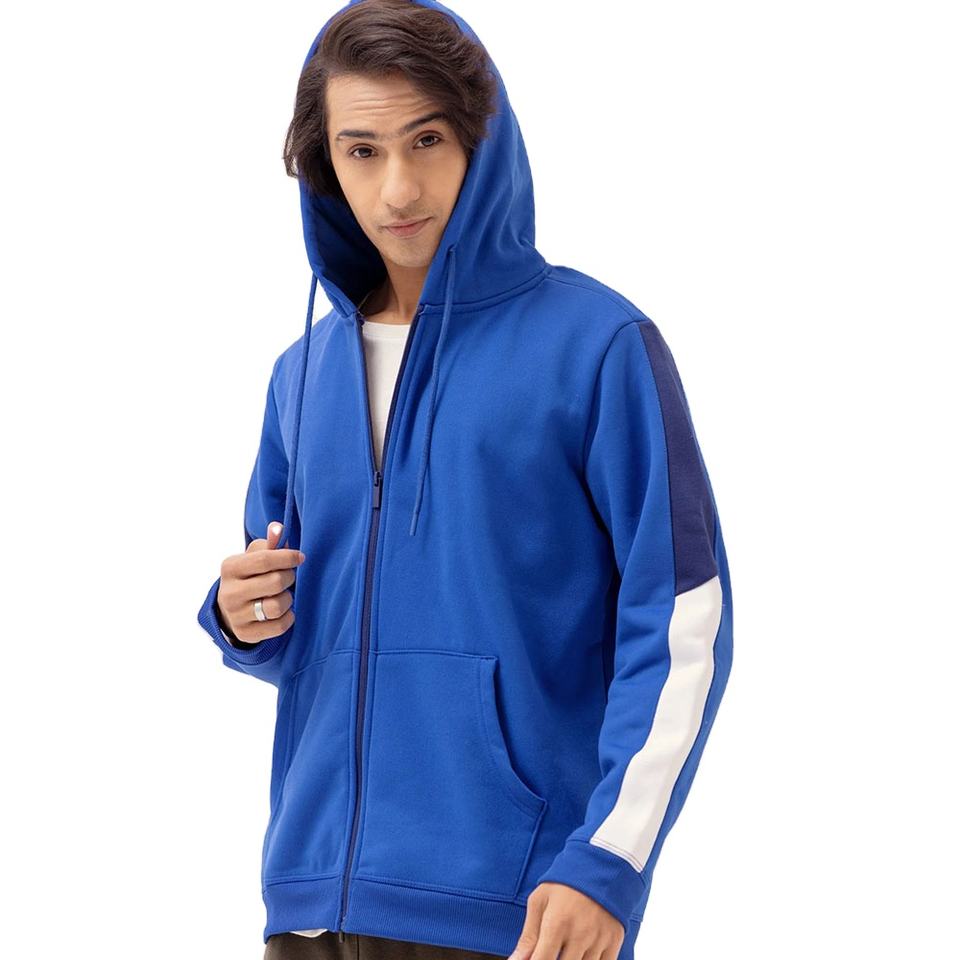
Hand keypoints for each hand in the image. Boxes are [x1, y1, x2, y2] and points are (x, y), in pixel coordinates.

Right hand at [215, 521, 305, 643]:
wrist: (231, 610)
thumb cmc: (250, 576)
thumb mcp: (254, 556)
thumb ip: (269, 542)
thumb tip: (278, 528)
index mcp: (230, 567)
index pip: (264, 559)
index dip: (288, 557)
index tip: (300, 557)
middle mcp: (229, 592)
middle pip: (275, 582)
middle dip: (289, 577)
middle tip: (289, 577)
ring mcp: (236, 616)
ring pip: (277, 606)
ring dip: (288, 599)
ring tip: (284, 595)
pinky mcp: (246, 634)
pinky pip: (279, 626)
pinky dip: (288, 617)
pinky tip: (283, 611)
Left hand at [508, 883, 624, 959]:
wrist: (600, 865)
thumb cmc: (564, 883)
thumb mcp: (540, 901)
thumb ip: (528, 936)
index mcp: (557, 923)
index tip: (534, 959)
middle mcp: (579, 934)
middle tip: (551, 950)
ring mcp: (599, 940)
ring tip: (567, 949)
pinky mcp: (614, 942)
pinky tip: (582, 954)